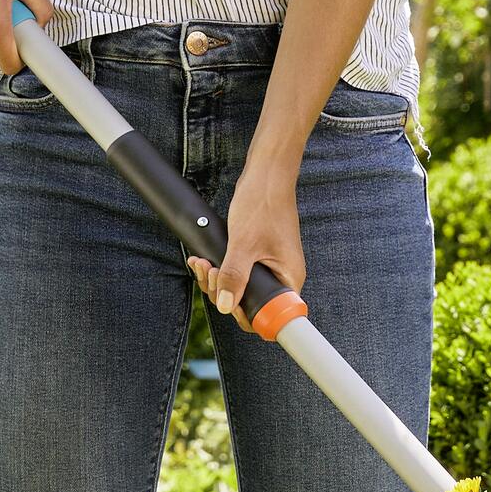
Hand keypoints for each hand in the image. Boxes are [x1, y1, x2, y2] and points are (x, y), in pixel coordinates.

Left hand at [194, 152, 304, 325]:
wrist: (266, 175)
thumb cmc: (262, 205)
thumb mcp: (243, 244)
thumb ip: (234, 277)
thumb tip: (225, 306)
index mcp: (288, 278)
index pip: (269, 316)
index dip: (244, 314)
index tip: (225, 299)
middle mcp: (282, 275)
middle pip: (249, 302)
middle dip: (222, 291)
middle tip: (209, 271)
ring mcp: (270, 265)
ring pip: (239, 286)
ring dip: (216, 278)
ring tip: (202, 263)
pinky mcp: (259, 255)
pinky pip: (237, 271)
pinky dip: (219, 267)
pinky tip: (204, 260)